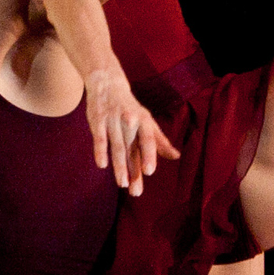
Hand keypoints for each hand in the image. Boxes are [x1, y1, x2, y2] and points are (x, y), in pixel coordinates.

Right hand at [86, 70, 179, 195]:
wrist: (107, 83)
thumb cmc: (130, 107)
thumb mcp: (147, 120)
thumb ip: (160, 140)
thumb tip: (176, 156)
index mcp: (143, 121)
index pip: (148, 140)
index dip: (149, 155)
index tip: (149, 171)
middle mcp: (129, 120)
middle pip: (132, 150)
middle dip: (134, 171)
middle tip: (136, 191)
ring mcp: (112, 121)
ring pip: (117, 147)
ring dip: (119, 166)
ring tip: (122, 184)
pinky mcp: (97, 121)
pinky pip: (99, 139)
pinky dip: (100, 151)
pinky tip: (102, 165)